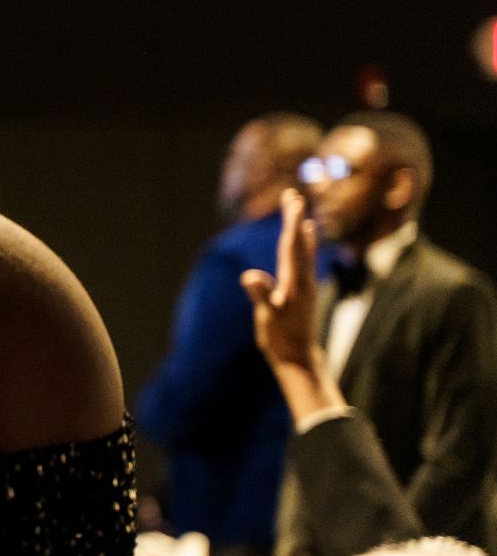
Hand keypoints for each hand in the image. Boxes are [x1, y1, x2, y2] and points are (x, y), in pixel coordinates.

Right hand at [242, 190, 342, 417]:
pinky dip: (304, 247)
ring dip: (301, 231)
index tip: (294, 201)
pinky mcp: (302, 292)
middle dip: (296, 219)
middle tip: (294, 196)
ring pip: (303, 252)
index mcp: (295, 282)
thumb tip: (250, 276)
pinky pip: (303, 262)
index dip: (292, 222)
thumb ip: (261, 295)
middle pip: (300, 243)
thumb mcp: (267, 317)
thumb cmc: (281, 338)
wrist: (299, 358)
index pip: (292, 246)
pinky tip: (305, 243)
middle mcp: (303, 280)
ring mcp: (304, 286)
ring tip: (302, 215)